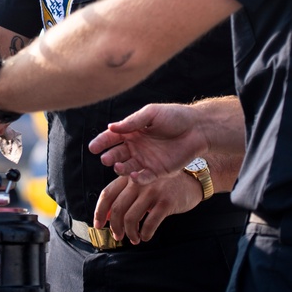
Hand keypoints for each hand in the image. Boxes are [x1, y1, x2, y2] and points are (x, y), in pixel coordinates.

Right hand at [88, 103, 205, 184]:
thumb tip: (111, 127)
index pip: (112, 137)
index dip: (102, 142)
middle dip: (109, 157)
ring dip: (121, 168)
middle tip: (105, 159)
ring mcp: (146, 160)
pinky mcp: (158, 171)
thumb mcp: (152, 114)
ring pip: (127, 167)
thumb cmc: (175, 116)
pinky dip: (137, 178)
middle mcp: (137, 146)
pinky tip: (133, 175)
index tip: (93, 147)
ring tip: (118, 166)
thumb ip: (132, 121)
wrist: (198, 128)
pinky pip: (144, 177)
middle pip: (117, 154)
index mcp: (133, 131)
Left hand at [92, 171, 202, 244]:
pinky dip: (145, 234)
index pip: (107, 193)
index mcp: (130, 176)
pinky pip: (149, 223)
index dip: (99, 211)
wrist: (191, 183)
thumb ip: (126, 195)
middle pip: (117, 208)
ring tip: (134, 238)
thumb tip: (106, 216)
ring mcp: (153, 191)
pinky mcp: (166, 202)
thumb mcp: (142, 184)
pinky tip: (146, 236)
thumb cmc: (163, 186)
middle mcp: (139, 181)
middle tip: (118, 236)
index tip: (98, 225)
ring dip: (130, 233)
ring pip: (131, 218)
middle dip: (114, 227)